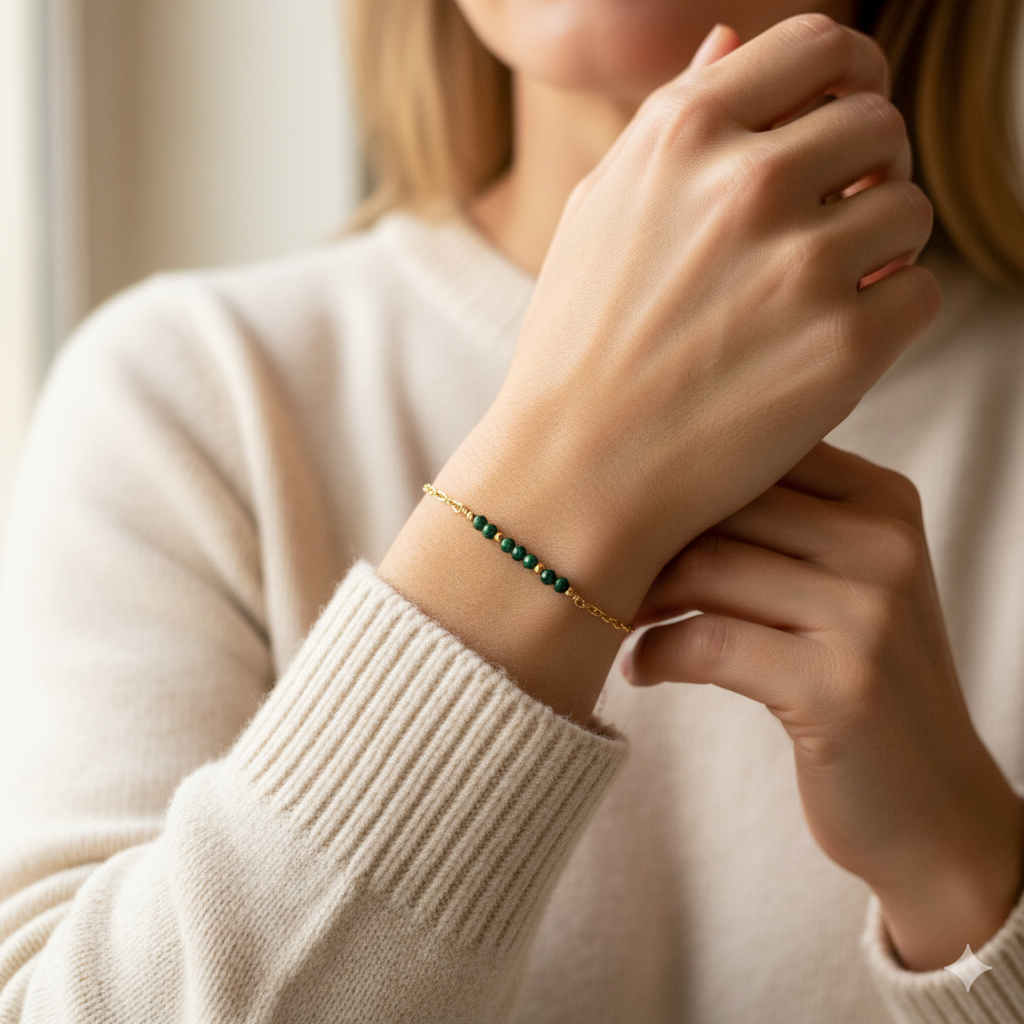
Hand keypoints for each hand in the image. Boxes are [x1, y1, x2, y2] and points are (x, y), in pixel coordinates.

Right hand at [444, 14, 939, 624]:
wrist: (573, 471)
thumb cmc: (577, 344)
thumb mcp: (597, 211)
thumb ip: (670, 119)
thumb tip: (730, 37)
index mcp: (681, 132)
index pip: (821, 44)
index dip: (847, 77)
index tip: (840, 125)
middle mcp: (745, 183)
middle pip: (880, 124)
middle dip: (866, 171)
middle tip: (829, 227)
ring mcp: (800, 264)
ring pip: (909, 210)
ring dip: (877, 249)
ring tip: (815, 297)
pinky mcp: (842, 345)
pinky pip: (919, 294)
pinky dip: (886, 320)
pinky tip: (823, 347)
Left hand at [627, 442, 1023, 969]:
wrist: (936, 809)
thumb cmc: (858, 683)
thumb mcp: (842, 586)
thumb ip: (777, 526)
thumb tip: (648, 484)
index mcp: (883, 502)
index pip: (753, 455)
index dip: (674, 486)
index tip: (625, 522)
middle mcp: (884, 545)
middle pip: (722, 506)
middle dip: (649, 540)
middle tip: (604, 575)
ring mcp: (867, 615)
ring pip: (708, 568)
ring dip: (643, 598)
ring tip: (622, 621)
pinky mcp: (839, 687)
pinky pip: (708, 643)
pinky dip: (656, 654)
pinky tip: (641, 670)